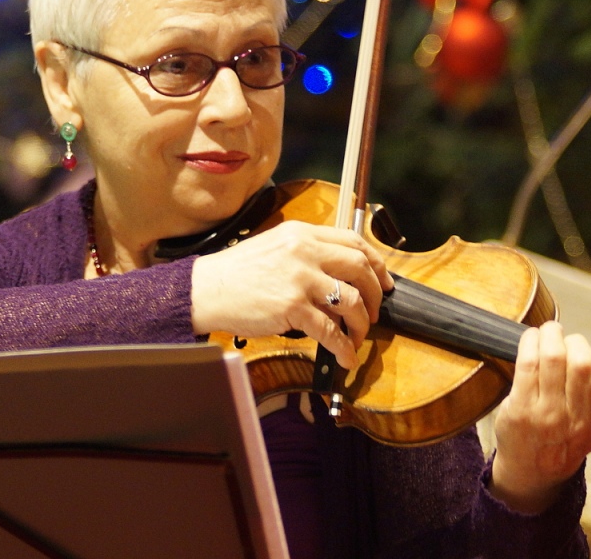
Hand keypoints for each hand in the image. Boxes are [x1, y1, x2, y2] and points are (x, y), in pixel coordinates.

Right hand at [190, 220, 392, 368]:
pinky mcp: (292, 307)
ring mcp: (300, 279)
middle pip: (360, 268)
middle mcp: (305, 251)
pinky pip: (331, 331)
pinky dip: (343, 347)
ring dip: (361, 324)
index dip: (377, 263)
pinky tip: (345, 357)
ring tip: (357, 336)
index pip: (354, 241)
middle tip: (374, 311)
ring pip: (352, 301)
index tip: (383, 280)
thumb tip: (339, 274)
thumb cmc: (236, 273)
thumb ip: (306, 252)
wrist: (206, 290)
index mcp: (302, 234)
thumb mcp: (275, 247)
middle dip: (375, 294)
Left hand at [489, 321, 590, 513]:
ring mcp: (547, 414)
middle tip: (569, 342)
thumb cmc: (571, 435)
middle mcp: (577, 420)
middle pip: (582, 363)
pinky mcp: (520, 407)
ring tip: (551, 331)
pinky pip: (527, 363)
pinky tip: (533, 338)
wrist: (535, 467)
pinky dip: (530, 342)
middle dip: (576, 342)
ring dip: (551, 335)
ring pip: (553, 358)